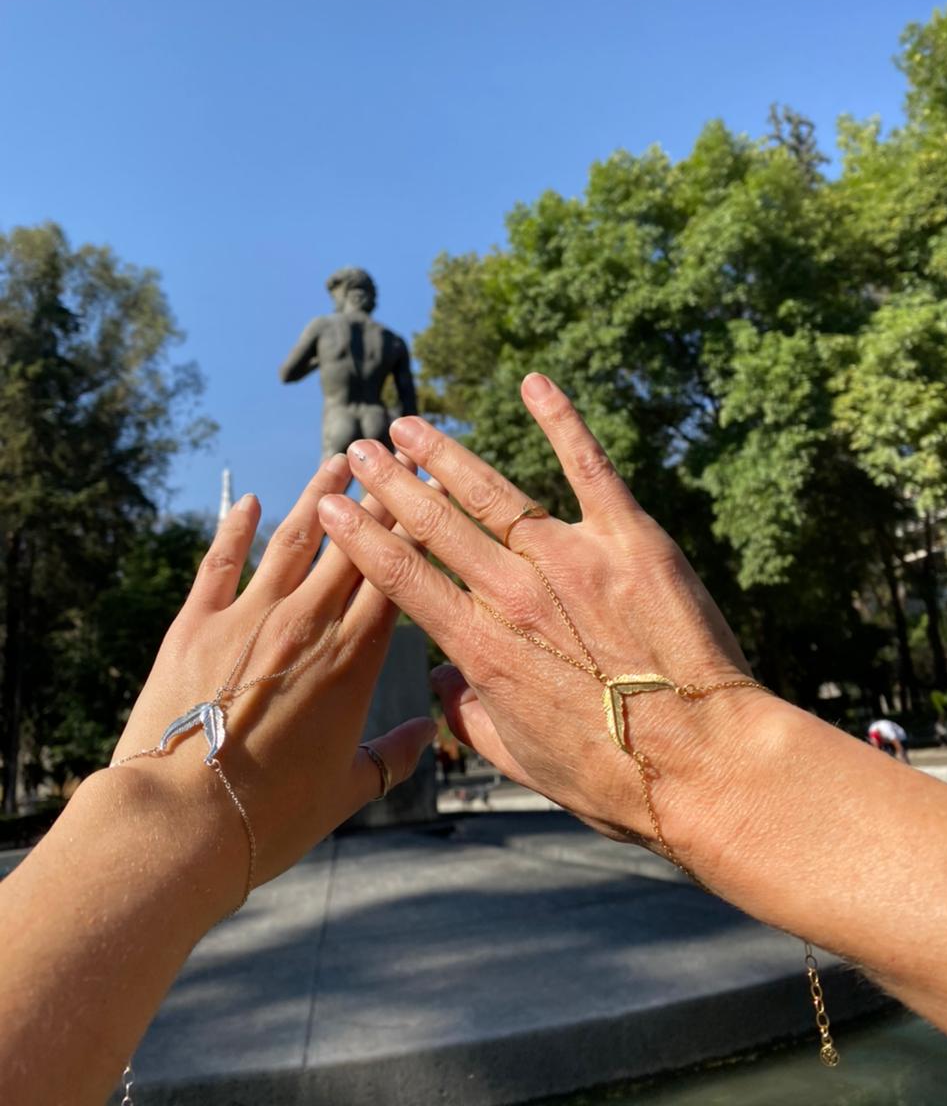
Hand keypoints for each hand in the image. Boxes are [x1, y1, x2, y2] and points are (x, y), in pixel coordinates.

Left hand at [106, 453, 434, 913]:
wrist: (181, 823)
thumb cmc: (270, 818)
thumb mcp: (346, 793)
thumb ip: (393, 758)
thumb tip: (429, 736)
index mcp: (353, 661)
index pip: (395, 576)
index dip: (415, 531)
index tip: (431, 496)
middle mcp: (308, 624)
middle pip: (352, 545)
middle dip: (379, 497)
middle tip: (396, 458)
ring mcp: (249, 617)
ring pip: (293, 539)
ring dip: (317, 496)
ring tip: (337, 461)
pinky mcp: (195, 624)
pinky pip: (220, 562)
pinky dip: (235, 528)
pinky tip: (249, 502)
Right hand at [318, 374, 779, 873]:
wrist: (705, 763)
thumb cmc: (614, 776)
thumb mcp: (518, 760)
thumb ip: (468, 715)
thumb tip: (441, 684)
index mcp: (482, 649)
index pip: (402, 577)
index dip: (360, 538)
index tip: (332, 507)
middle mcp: (515, 595)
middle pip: (435, 525)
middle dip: (390, 484)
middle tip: (359, 449)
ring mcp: (573, 559)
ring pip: (492, 493)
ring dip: (445, 454)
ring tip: (409, 424)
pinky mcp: (630, 539)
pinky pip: (588, 466)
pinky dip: (561, 421)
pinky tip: (533, 381)